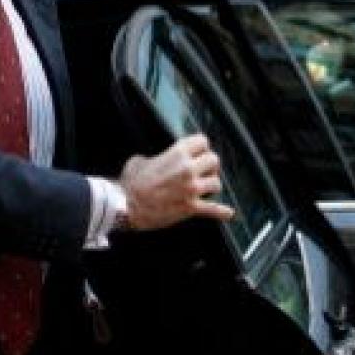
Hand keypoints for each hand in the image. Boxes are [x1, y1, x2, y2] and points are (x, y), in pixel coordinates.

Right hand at [119, 134, 234, 230]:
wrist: (126, 206)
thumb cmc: (131, 183)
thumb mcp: (140, 160)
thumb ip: (156, 158)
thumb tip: (157, 162)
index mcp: (177, 153)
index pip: (202, 141)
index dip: (200, 147)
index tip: (197, 152)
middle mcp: (188, 169)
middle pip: (214, 160)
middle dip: (208, 165)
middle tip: (201, 170)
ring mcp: (191, 189)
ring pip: (217, 183)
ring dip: (210, 185)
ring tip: (203, 187)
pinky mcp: (190, 207)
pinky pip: (212, 209)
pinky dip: (221, 212)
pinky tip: (228, 213)